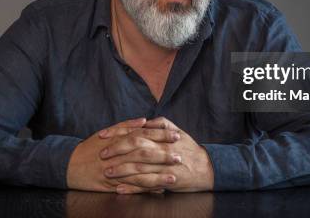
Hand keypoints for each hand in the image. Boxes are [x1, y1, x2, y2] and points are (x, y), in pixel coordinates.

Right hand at [66, 117, 180, 191]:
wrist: (70, 164)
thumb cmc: (91, 147)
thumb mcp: (107, 132)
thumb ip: (126, 125)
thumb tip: (144, 121)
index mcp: (119, 139)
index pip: (144, 135)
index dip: (161, 136)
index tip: (177, 135)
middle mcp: (118, 154)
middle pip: (144, 153)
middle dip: (163, 155)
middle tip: (180, 155)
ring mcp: (116, 170)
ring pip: (140, 173)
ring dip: (158, 175)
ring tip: (174, 176)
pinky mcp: (113, 184)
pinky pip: (131, 187)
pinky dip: (145, 189)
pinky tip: (158, 189)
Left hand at [99, 117, 214, 193]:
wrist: (207, 168)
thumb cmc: (189, 149)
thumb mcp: (177, 131)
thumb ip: (160, 124)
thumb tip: (143, 121)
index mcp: (163, 136)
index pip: (136, 131)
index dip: (118, 133)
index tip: (103, 135)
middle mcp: (163, 149)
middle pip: (136, 148)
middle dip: (117, 150)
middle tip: (102, 154)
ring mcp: (165, 166)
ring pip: (140, 167)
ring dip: (121, 170)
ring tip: (107, 173)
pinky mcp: (167, 181)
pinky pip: (147, 185)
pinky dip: (133, 187)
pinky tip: (120, 189)